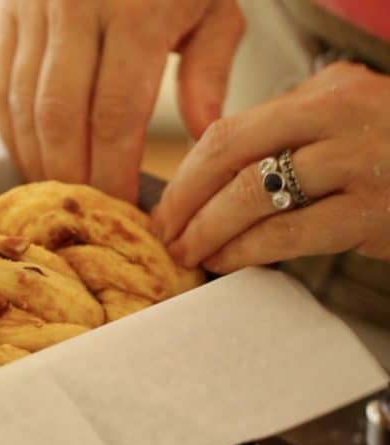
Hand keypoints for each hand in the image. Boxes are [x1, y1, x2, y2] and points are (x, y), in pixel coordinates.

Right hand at [0, 0, 244, 201]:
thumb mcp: (215, 6)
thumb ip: (209, 72)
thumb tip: (203, 140)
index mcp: (138, 10)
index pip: (116, 112)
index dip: (113, 168)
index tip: (121, 210)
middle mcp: (78, 7)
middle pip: (61, 115)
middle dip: (70, 173)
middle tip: (85, 213)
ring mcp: (35, 8)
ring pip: (23, 103)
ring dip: (36, 158)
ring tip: (57, 194)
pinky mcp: (9, 12)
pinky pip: (0, 83)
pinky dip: (11, 129)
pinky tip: (29, 157)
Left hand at [153, 62, 389, 272]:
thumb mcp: (349, 112)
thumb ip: (288, 130)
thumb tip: (211, 169)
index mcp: (327, 94)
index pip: (230, 131)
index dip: (186, 173)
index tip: (165, 202)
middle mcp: (343, 121)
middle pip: (232, 160)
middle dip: (185, 203)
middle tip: (163, 234)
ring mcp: (363, 167)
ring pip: (255, 199)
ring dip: (209, 232)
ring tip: (188, 252)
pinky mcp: (376, 215)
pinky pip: (292, 236)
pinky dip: (247, 252)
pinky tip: (226, 262)